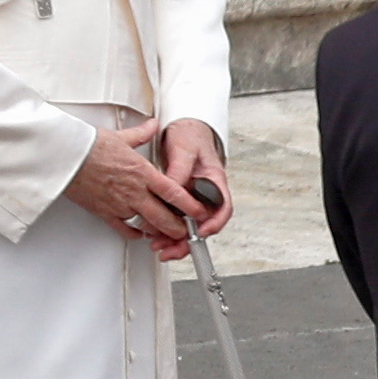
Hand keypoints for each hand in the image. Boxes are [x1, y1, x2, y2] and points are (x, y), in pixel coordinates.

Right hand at [64, 120, 202, 256]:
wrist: (64, 156)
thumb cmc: (89, 146)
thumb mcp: (121, 136)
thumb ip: (142, 134)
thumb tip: (152, 125)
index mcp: (142, 172)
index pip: (174, 193)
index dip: (190, 206)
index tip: (200, 212)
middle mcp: (134, 191)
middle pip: (164, 217)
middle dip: (179, 227)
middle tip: (187, 230)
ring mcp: (119, 204)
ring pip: (147, 226)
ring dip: (159, 232)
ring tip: (168, 234)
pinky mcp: (104, 212)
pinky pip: (124, 229)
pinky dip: (134, 233)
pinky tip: (140, 233)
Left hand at [153, 117, 231, 240]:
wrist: (183, 128)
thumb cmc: (190, 135)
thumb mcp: (184, 150)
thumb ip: (179, 171)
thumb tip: (173, 188)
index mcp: (214, 181)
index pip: (222, 207)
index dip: (214, 223)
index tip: (202, 231)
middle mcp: (205, 193)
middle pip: (203, 224)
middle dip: (189, 241)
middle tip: (173, 249)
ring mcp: (193, 198)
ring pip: (189, 225)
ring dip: (176, 239)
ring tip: (161, 247)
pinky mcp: (179, 199)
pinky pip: (176, 218)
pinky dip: (167, 229)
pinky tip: (155, 235)